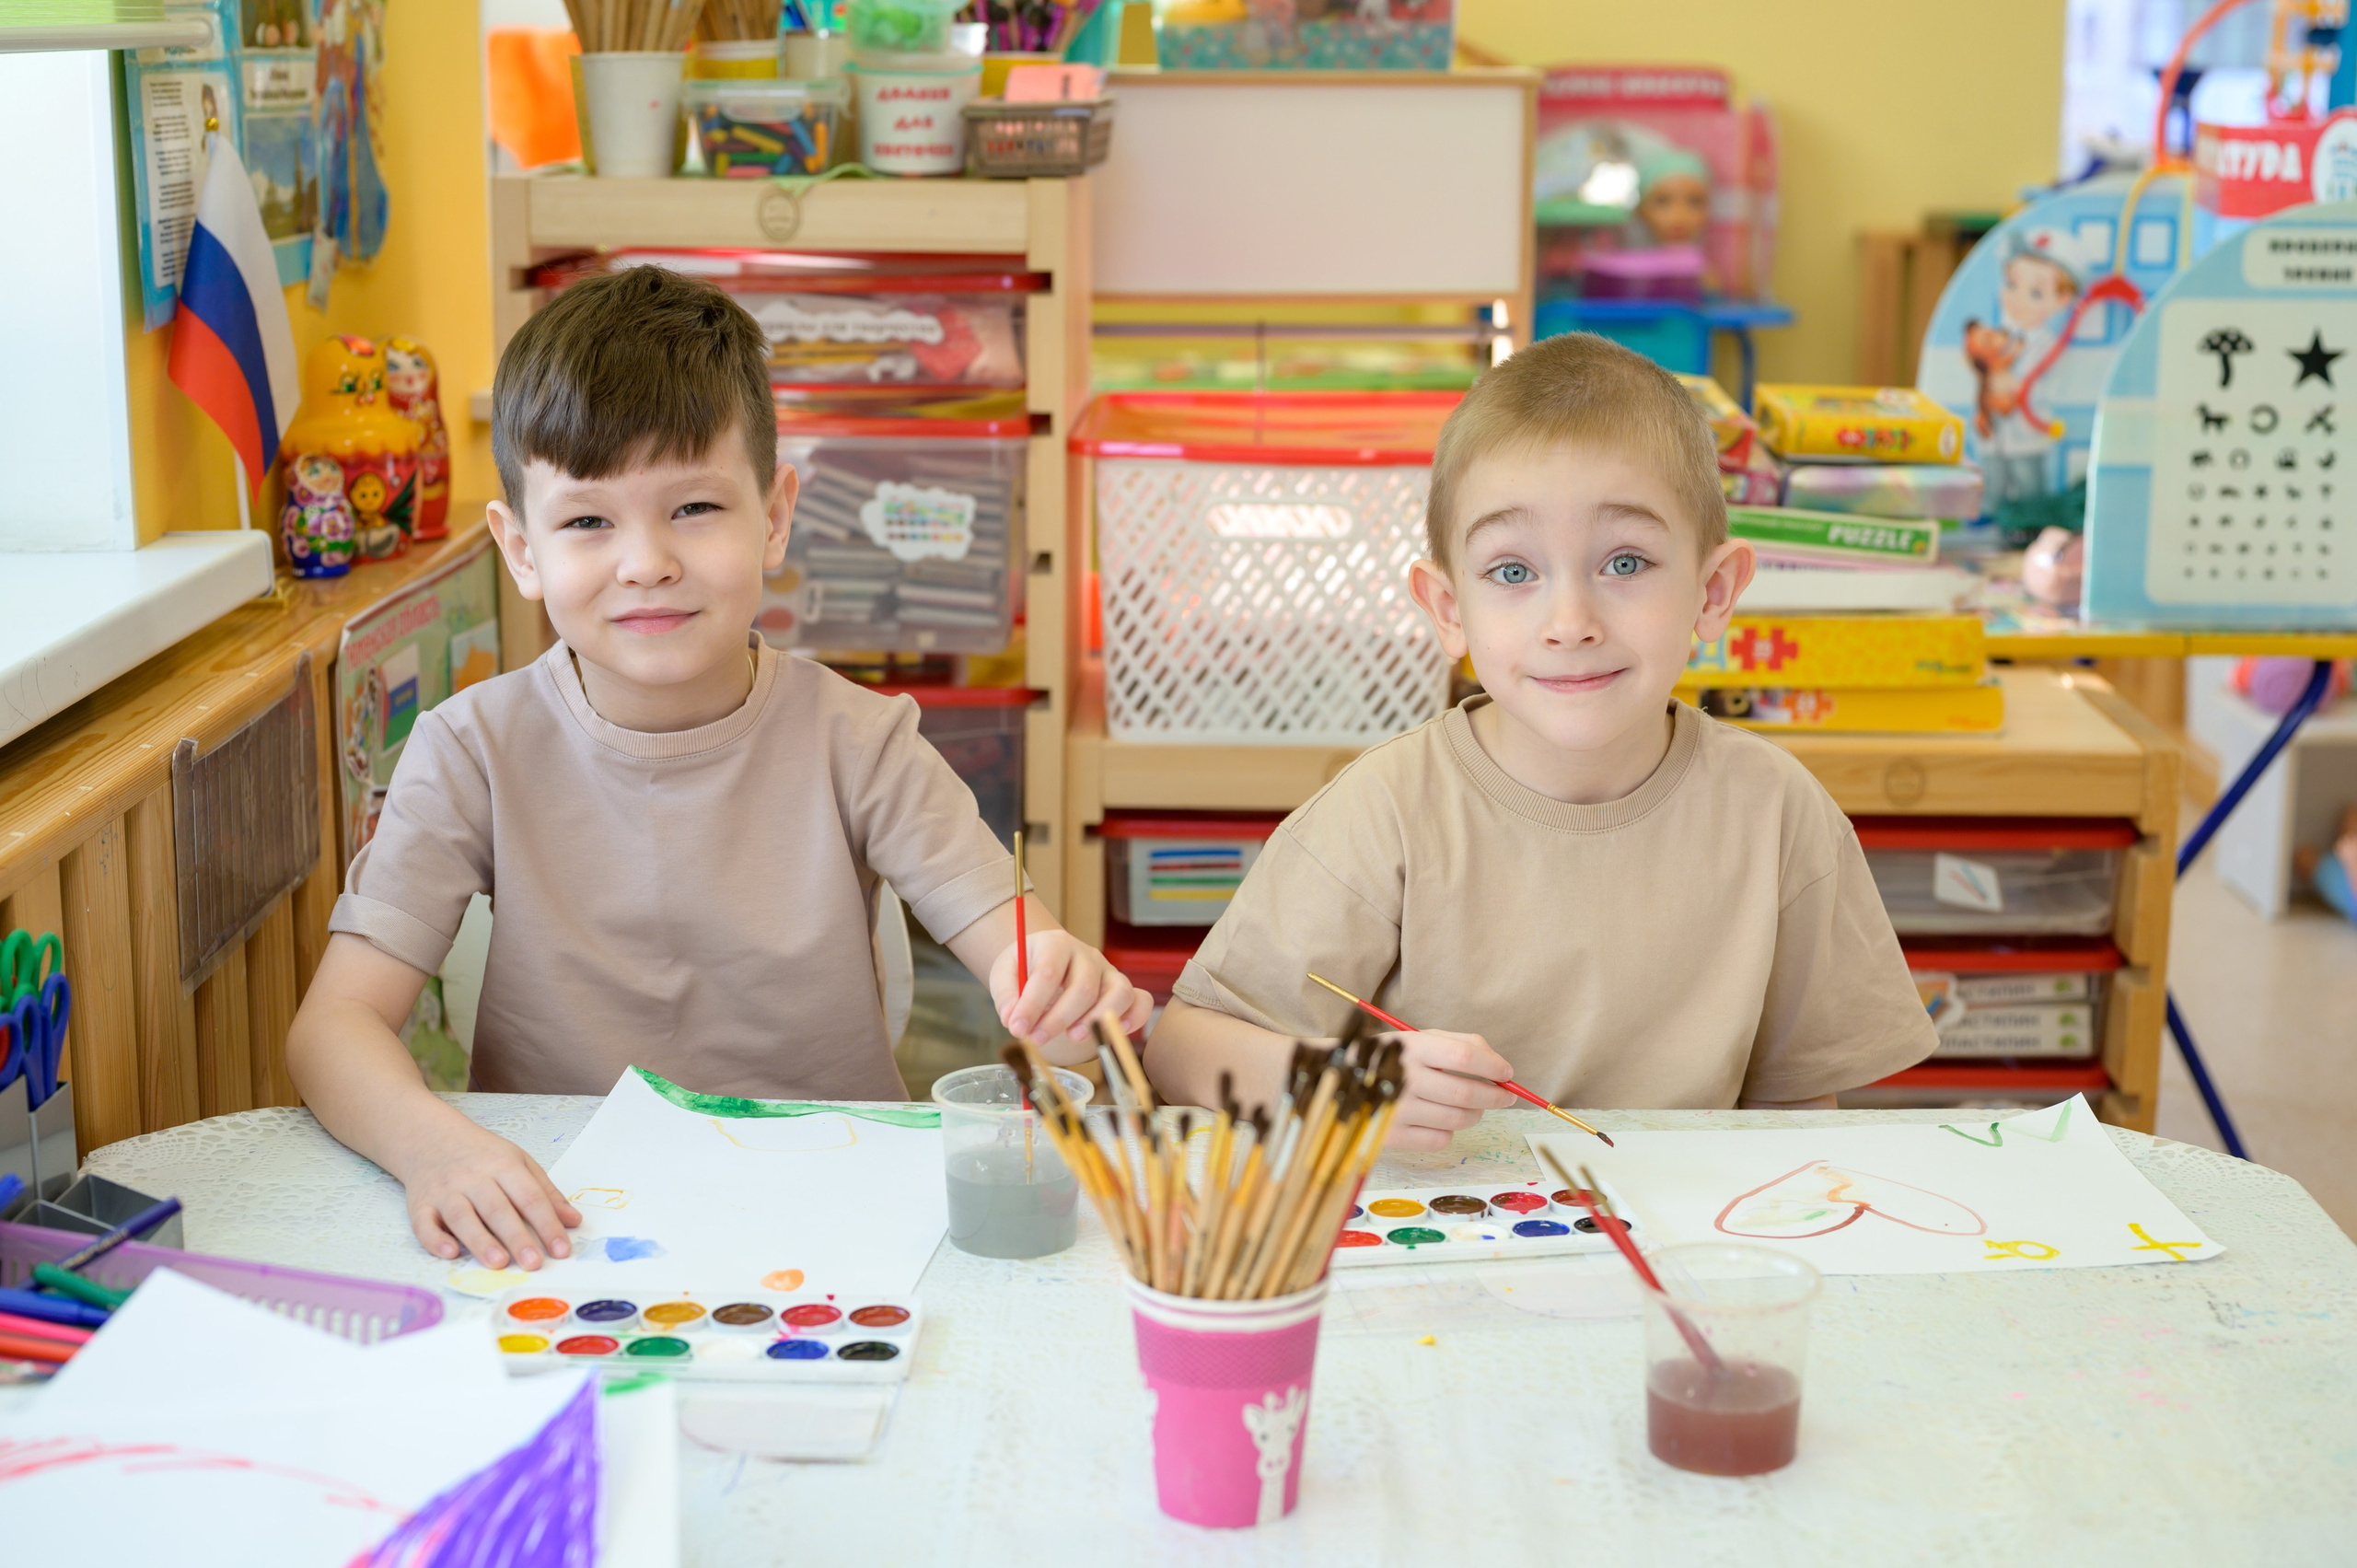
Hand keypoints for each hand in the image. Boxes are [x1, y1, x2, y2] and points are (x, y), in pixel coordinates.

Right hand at [395, 1119, 580, 1270]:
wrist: (431, 1137)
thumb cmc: (482, 1154)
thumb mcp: (519, 1162)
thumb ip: (546, 1193)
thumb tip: (573, 1221)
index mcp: (503, 1166)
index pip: (530, 1197)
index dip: (548, 1224)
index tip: (562, 1250)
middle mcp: (473, 1178)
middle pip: (497, 1208)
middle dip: (517, 1237)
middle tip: (534, 1263)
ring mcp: (444, 1191)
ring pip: (461, 1216)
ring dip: (480, 1240)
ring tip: (499, 1263)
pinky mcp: (419, 1204)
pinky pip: (424, 1223)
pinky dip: (435, 1238)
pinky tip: (449, 1252)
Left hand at [991, 929, 1152, 1050]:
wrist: (1044, 961)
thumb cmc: (1025, 968)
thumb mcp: (1005, 974)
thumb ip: (1006, 995)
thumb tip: (1013, 1019)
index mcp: (1055, 944)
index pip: (1048, 973)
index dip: (1033, 1004)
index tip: (1017, 1028)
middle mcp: (1087, 954)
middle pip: (1083, 987)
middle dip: (1060, 1018)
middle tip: (1037, 1039)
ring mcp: (1108, 971)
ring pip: (1118, 992)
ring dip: (1098, 1019)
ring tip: (1074, 1038)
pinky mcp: (1123, 988)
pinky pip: (1141, 1000)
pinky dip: (1135, 1017)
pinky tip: (1116, 1032)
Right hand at [1384, 1029, 1517, 1151]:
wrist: (1338, 1081)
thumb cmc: (1389, 1057)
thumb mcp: (1417, 1038)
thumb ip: (1459, 1043)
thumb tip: (1499, 1065)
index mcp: (1411, 1047)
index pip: (1464, 1056)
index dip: (1492, 1067)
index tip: (1507, 1073)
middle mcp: (1404, 1078)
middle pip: (1466, 1093)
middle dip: (1495, 1096)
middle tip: (1505, 1096)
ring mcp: (1398, 1110)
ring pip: (1458, 1119)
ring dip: (1475, 1114)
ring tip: (1473, 1107)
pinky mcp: (1393, 1136)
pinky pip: (1440, 1139)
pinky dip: (1450, 1130)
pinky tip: (1440, 1118)